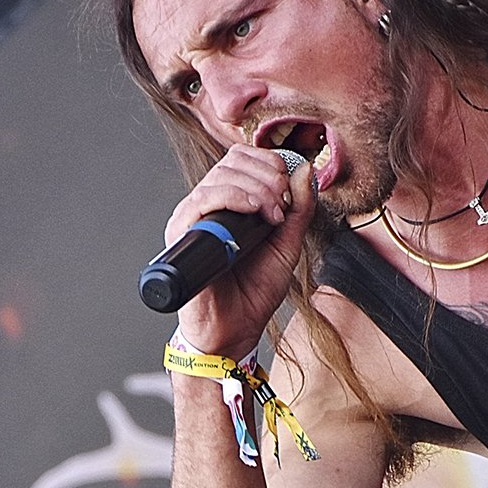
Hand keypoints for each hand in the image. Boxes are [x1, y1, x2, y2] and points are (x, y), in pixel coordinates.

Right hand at [165, 144, 316, 359]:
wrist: (235, 329)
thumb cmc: (254, 293)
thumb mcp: (287, 245)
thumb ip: (299, 210)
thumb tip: (305, 171)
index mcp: (231, 204)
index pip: (244, 158)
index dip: (270, 163)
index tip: (290, 188)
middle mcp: (210, 206)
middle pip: (233, 160)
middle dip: (267, 176)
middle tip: (283, 204)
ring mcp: (194, 218)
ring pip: (220, 175)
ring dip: (256, 187)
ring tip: (272, 215)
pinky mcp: (182, 233)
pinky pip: (202, 199)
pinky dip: (233, 197)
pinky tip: (254, 212)